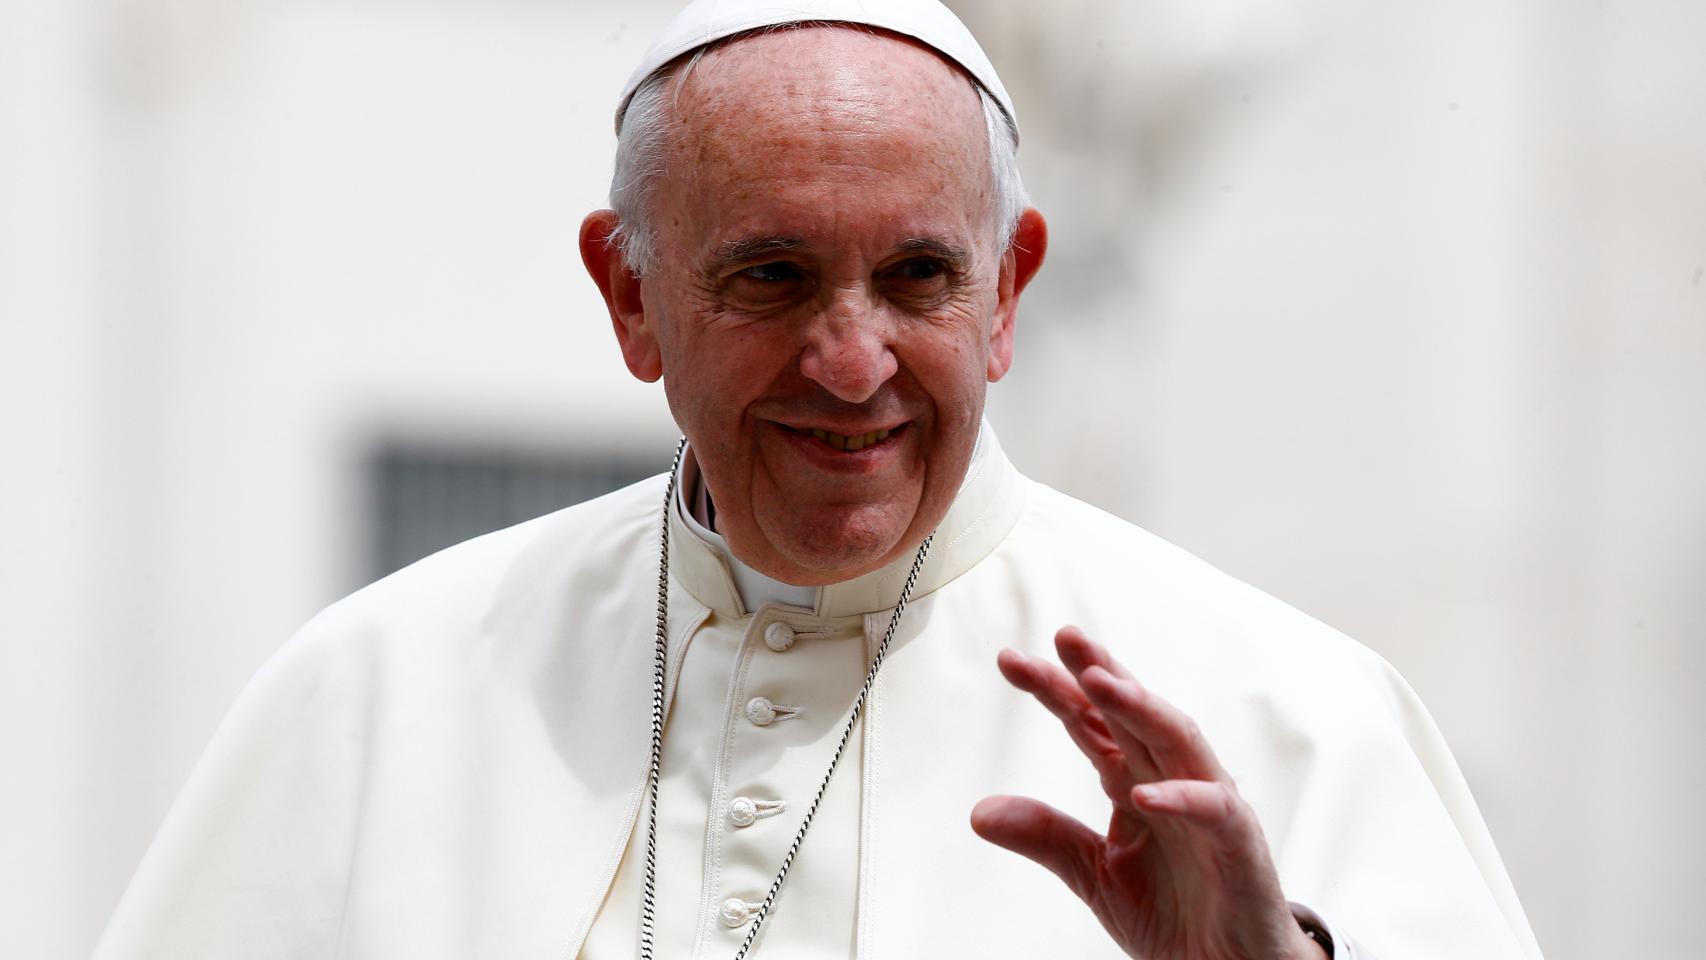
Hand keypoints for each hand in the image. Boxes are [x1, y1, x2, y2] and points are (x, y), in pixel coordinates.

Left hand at [970, 626, 1324, 959]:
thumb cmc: (1176, 912)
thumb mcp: (1094, 874)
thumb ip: (1045, 837)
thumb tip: (979, 812)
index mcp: (1133, 780)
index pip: (1091, 723)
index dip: (1055, 690)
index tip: (1011, 661)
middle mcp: (1170, 779)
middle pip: (1132, 715)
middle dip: (1100, 672)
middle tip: (1064, 638)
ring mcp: (1208, 806)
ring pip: (1176, 740)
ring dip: (1139, 707)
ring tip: (1098, 681)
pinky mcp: (1239, 844)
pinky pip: (1213, 811)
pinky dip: (1181, 798)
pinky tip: (1143, 793)